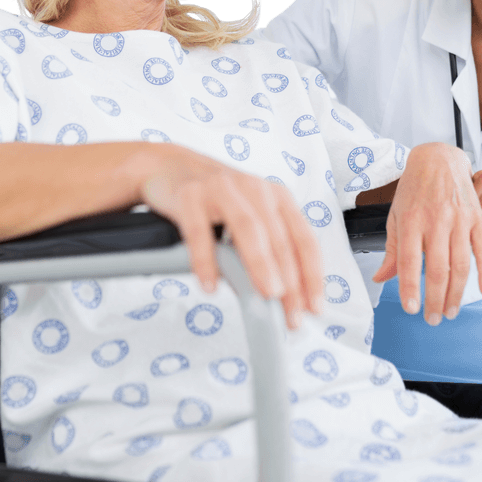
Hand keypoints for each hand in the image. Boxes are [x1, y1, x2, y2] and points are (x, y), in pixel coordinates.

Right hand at [140, 147, 323, 329]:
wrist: (167, 166)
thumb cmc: (214, 198)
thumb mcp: (248, 217)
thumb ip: (264, 251)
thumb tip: (277, 298)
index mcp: (276, 197)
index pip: (303, 239)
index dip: (312, 275)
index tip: (314, 307)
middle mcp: (254, 189)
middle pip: (279, 238)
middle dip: (290, 281)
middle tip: (292, 314)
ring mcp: (222, 189)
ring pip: (248, 229)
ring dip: (261, 264)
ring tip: (268, 294)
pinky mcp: (190, 195)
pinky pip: (200, 232)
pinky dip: (206, 260)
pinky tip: (210, 285)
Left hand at [373, 143, 481, 324]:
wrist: (438, 159)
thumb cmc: (413, 190)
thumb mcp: (395, 216)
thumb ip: (392, 251)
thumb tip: (381, 279)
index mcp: (411, 221)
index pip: (410, 262)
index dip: (410, 288)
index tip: (411, 309)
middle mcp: (435, 221)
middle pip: (438, 269)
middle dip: (435, 299)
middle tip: (433, 319)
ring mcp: (459, 219)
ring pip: (461, 264)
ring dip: (457, 293)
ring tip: (451, 311)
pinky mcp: (476, 218)